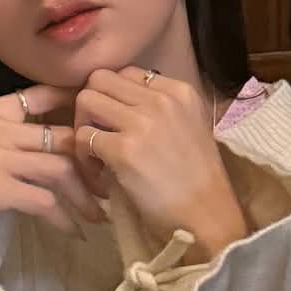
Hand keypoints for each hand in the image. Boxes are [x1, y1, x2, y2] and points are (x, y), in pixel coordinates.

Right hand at [0, 85, 101, 233]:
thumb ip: (8, 130)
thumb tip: (56, 137)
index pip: (45, 95)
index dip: (78, 106)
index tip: (103, 123)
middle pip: (63, 137)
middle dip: (92, 163)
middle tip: (108, 184)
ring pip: (60, 169)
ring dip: (84, 196)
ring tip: (98, 215)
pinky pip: (45, 201)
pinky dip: (64, 219)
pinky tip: (73, 232)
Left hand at [74, 68, 247, 257]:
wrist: (208, 217)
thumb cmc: (197, 179)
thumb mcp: (189, 127)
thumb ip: (157, 108)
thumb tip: (116, 101)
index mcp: (179, 91)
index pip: (126, 73)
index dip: (113, 96)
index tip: (116, 123)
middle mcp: (161, 99)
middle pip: (99, 79)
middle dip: (90, 106)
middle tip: (95, 135)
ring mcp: (142, 122)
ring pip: (85, 101)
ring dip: (82, 127)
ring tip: (94, 155)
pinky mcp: (124, 149)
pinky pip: (82, 136)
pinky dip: (83, 157)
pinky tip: (98, 175)